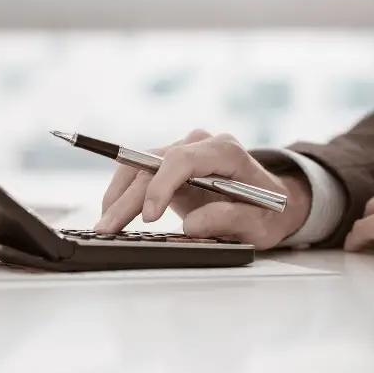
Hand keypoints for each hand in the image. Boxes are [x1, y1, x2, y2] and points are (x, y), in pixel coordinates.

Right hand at [95, 130, 312, 248]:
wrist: (270, 201)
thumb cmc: (267, 212)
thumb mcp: (260, 224)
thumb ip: (229, 221)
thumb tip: (191, 226)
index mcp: (225, 151)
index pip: (183, 160)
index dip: (161, 186)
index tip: (149, 217)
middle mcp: (199, 144)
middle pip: (153, 166)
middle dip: (129, 199)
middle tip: (108, 229)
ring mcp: (181, 150)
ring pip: (138, 166)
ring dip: (118, 196)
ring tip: (103, 225)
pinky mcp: (167, 163)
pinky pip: (137, 171)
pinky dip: (121, 192)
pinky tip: (111, 213)